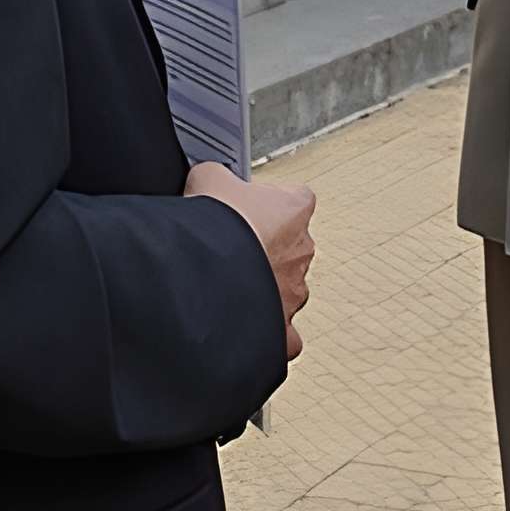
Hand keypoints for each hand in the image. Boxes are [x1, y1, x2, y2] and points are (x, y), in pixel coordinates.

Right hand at [186, 161, 316, 358]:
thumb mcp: (209, 178)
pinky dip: (266, 333)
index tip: (245, 209)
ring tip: (225, 286)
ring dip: (262, 288)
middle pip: (290, 246)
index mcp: (295, 210)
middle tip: (229, 249)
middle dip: (264, 249)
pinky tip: (243, 328)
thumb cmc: (217, 226)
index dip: (268, 204)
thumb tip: (209, 177)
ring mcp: (295, 292)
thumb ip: (217, 175)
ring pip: (284, 289)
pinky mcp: (282, 330)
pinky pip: (280, 335)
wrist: (206, 276)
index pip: (294, 200)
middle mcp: (303, 251)